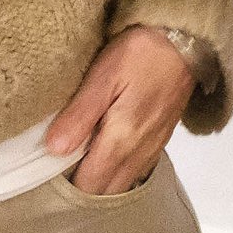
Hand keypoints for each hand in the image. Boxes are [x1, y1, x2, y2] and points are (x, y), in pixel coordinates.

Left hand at [44, 27, 196, 197]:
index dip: (66, 184)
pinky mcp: (160, 140)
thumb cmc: (141, 53)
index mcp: (121, 141)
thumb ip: (79, 116)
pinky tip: (105, 154)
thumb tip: (54, 149)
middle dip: (82, 187)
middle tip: (59, 167)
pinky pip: (136, 170)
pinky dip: (118, 171)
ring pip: (123, 183)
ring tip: (78, 160)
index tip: (47, 171)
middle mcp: (139, 153)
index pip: (89, 186)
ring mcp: (152, 149)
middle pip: (106, 191)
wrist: (185, 40)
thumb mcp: (103, 77)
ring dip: (101, 181)